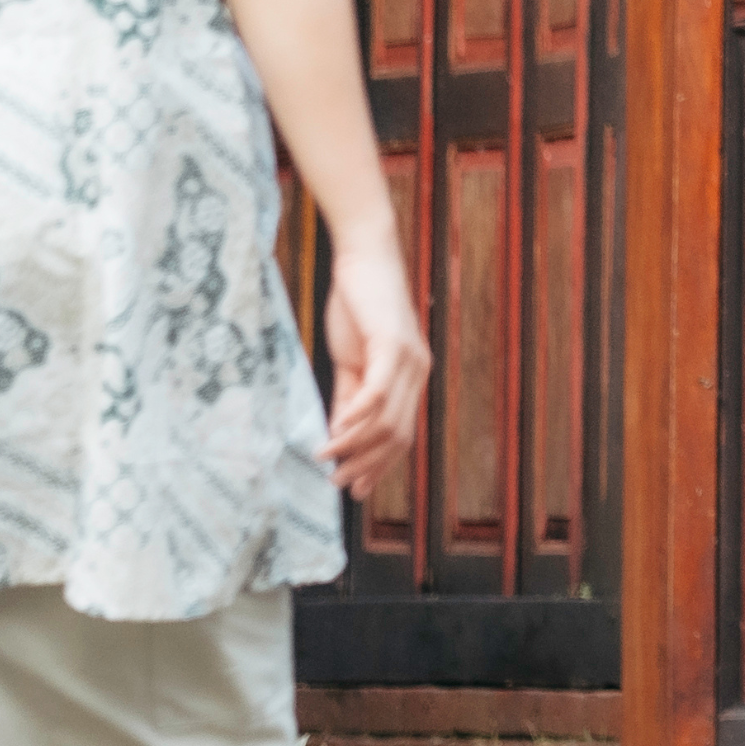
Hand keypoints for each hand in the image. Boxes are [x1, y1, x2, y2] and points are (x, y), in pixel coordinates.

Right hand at [317, 236, 432, 503]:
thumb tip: (339, 434)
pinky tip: (334, 432)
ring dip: (354, 446)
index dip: (379, 466)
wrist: (363, 257)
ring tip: (326, 459)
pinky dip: (355, 418)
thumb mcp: (352, 360)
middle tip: (338, 485)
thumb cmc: (358, 305)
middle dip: (367, 466)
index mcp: (412, 379)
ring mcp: (409, 361)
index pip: (402, 436)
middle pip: (398, 437)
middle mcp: (418, 374)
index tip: (355, 488)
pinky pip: (376, 394)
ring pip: (387, 422)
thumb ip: (350, 397)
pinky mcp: (392, 346)